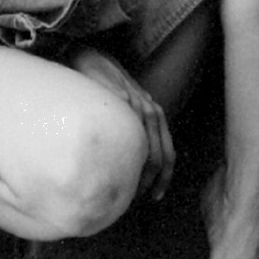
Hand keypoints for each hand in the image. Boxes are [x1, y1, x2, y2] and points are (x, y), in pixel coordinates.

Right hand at [68, 46, 174, 199]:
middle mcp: (149, 111)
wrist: (91, 59)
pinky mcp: (117, 101)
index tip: (155, 197)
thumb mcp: (127, 107)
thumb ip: (134, 129)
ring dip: (135, 173)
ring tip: (122, 190)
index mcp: (155, 115)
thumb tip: (132, 165)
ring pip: (143, 148)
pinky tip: (110, 164)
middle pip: (158, 156)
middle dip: (149, 182)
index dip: (163, 179)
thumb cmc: (108, 88)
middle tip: (134, 199)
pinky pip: (123, 132)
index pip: (167, 154)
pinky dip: (119, 153)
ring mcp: (133, 106)